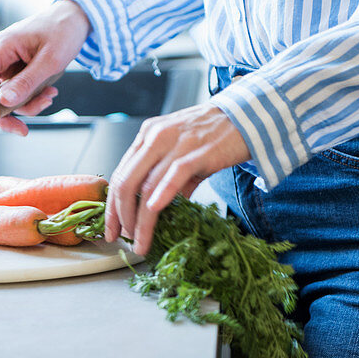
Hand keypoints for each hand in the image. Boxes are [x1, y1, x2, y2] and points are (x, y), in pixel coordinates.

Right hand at [0, 0, 90, 135]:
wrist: (74, 20)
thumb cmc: (63, 31)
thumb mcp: (50, 61)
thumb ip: (26, 83)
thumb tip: (4, 101)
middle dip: (13, 110)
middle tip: (25, 128)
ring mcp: (4, 62)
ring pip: (6, 97)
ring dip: (28, 103)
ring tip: (49, 95)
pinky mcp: (12, 68)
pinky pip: (15, 91)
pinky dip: (31, 96)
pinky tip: (47, 90)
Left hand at [106, 104, 249, 254]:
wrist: (247, 116)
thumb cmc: (214, 135)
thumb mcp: (182, 153)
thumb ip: (167, 178)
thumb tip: (156, 208)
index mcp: (148, 136)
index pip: (120, 174)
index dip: (112, 206)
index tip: (111, 228)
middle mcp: (156, 137)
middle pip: (126, 182)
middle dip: (120, 216)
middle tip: (122, 238)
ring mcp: (176, 142)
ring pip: (147, 185)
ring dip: (141, 219)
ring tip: (141, 241)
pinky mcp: (198, 151)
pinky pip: (174, 175)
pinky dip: (162, 194)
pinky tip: (155, 211)